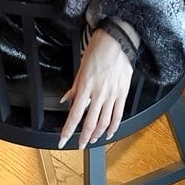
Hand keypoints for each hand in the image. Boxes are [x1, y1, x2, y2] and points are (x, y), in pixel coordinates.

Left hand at [58, 29, 132, 149]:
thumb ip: (74, 85)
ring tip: (92, 140)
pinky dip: (114, 126)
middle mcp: (99, 93)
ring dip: (97, 134)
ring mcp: (112, 94)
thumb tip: (66, 98)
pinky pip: (118, 114)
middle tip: (79, 145)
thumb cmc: (100, 47)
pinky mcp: (123, 92)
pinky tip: (109, 132)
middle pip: (90, 122)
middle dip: (84, 137)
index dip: (68, 131)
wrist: (118, 39)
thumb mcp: (82, 65)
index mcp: (86, 86)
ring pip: (104, 121)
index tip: (62, 140)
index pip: (75, 114)